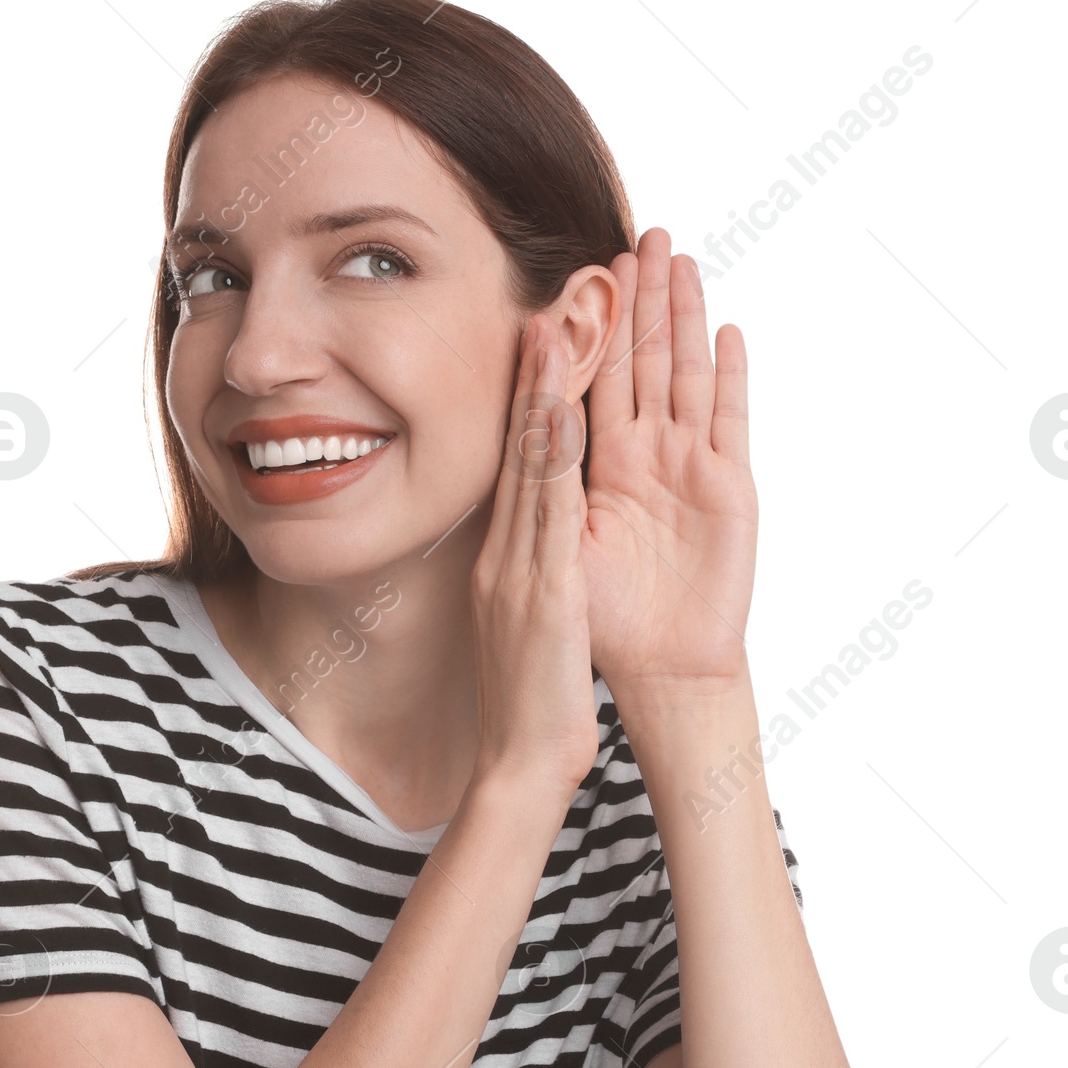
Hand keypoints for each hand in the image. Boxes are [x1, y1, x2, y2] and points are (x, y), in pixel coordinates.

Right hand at [468, 312, 599, 793]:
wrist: (520, 765)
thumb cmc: (530, 703)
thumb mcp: (522, 628)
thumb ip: (524, 581)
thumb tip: (529, 551)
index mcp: (504, 561)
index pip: (519, 467)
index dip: (530, 402)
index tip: (543, 343)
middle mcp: (505, 553)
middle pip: (521, 450)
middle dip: (536, 376)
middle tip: (549, 303)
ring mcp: (518, 569)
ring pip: (532, 466)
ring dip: (545, 392)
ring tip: (556, 324)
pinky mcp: (541, 591)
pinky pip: (550, 512)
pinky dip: (554, 455)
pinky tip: (563, 408)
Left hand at [581, 228, 758, 696]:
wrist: (645, 679)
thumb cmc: (586, 636)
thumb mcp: (551, 558)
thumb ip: (543, 500)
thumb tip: (518, 446)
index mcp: (594, 474)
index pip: (585, 391)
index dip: (581, 340)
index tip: (571, 284)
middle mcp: (643, 464)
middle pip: (639, 368)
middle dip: (638, 305)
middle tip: (636, 238)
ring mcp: (690, 471)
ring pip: (682, 378)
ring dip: (681, 320)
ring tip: (680, 260)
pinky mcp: (728, 491)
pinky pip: (728, 424)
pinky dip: (727, 379)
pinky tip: (728, 334)